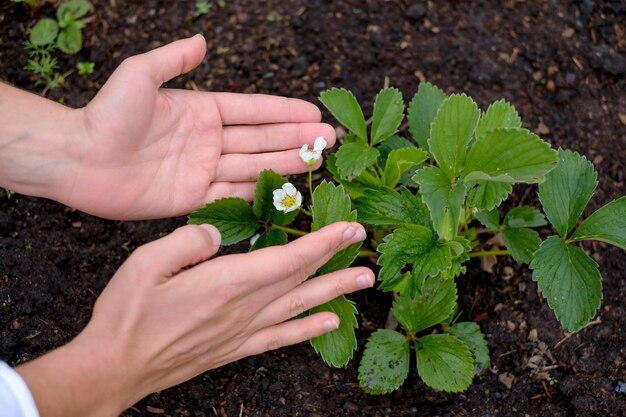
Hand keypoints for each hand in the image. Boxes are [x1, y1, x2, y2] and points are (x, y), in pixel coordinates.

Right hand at [17, 222, 372, 416]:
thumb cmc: (127, 314)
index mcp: (226, 283)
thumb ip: (188, 242)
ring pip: (298, 307)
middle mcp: (243, 309)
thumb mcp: (146, 263)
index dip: (322, 242)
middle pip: (299, 280)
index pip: (287, 258)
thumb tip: (217, 235)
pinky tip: (329, 322)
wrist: (114, 368)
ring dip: (334, 292)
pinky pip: (280, 337)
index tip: (349, 229)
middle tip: (364, 247)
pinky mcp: (234, 349)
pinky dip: (308, 329)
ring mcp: (242, 332)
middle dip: (334, 259)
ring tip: (363, 282)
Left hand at [65, 34, 334, 218]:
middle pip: (261, 139)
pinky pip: (232, 193)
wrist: (78, 159)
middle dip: (296, 138)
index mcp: (201, 110)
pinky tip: (283, 187)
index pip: (252, 110)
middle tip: (329, 138)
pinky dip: (258, 190)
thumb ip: (174, 60)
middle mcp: (207, 140)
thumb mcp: (140, 75)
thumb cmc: (105, 114)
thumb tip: (202, 41)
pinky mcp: (193, 197)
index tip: (312, 111)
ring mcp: (202, 169)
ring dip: (285, 163)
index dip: (283, 111)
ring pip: (254, 166)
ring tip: (316, 159)